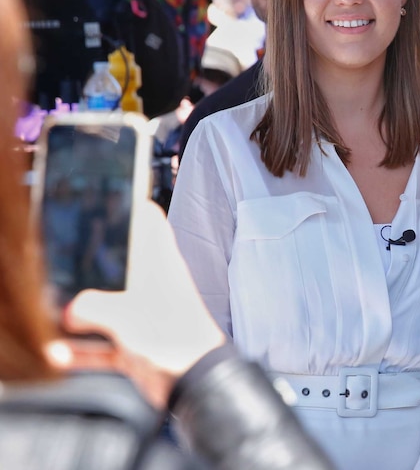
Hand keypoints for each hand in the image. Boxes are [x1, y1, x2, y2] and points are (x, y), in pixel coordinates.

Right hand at [57, 200, 225, 404]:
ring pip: (109, 303)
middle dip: (93, 263)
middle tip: (66, 261)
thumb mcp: (123, 315)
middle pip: (121, 262)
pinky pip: (104, 344)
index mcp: (159, 264)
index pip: (150, 222)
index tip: (111, 198)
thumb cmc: (176, 339)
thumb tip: (70, 312)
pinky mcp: (139, 344)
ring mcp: (147, 314)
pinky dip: (84, 350)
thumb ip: (90, 307)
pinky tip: (65, 355)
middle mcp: (155, 285)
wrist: (196, 383)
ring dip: (83, 313)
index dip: (132, 206)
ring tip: (60, 315)